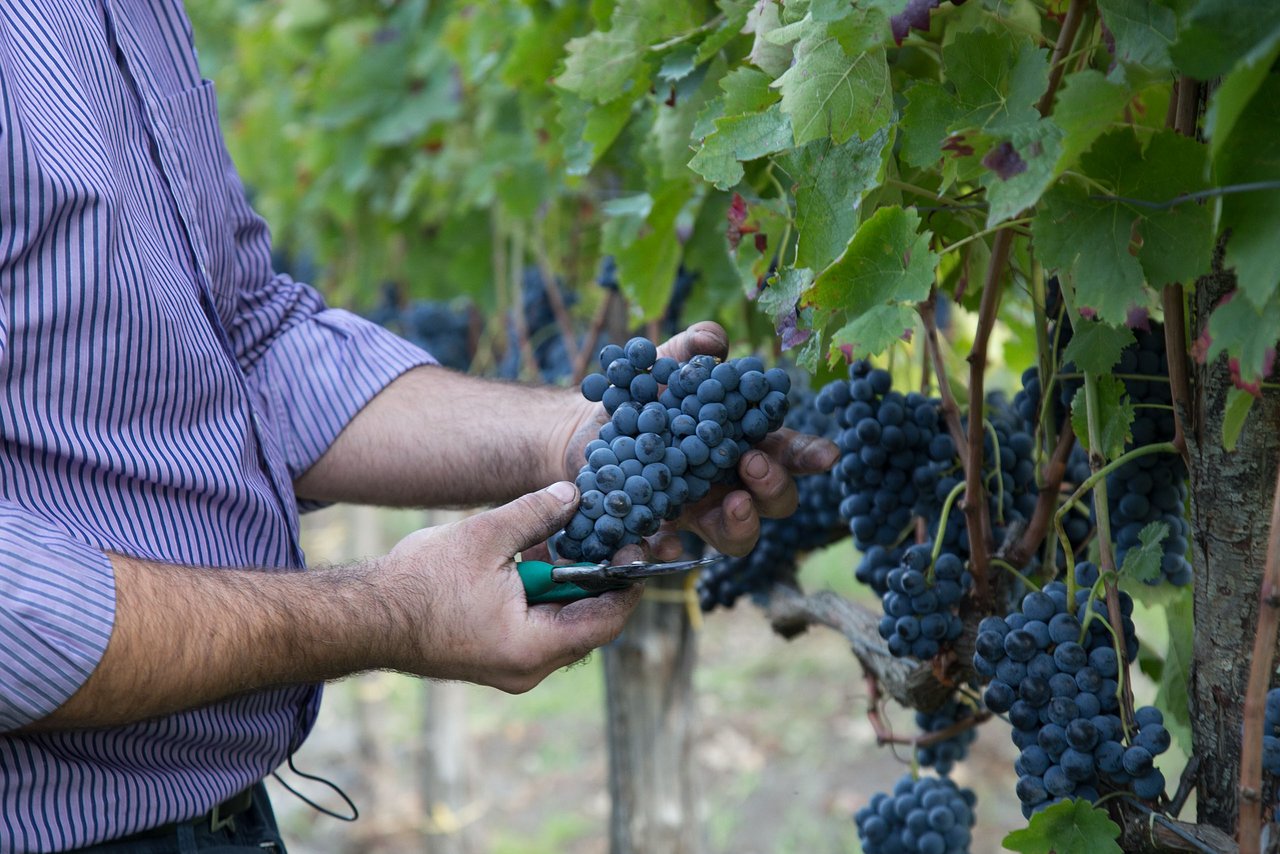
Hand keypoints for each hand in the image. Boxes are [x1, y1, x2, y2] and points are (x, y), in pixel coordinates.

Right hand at [378, 482, 640, 692]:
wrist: (365, 618)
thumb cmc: (419, 582)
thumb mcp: (485, 536)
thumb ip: (536, 514)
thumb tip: (574, 494)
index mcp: (532, 647)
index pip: (605, 621)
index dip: (628, 584)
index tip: (640, 549)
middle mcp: (527, 668)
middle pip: (587, 623)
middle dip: (600, 578)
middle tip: (615, 537)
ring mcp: (510, 667)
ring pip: (562, 624)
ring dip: (569, 583)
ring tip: (577, 538)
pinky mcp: (495, 657)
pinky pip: (537, 627)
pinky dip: (545, 596)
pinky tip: (540, 556)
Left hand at [557, 321, 840, 560]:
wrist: (584, 429)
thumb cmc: (640, 396)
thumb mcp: (662, 364)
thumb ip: (689, 348)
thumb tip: (713, 341)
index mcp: (744, 441)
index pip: (789, 452)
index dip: (811, 455)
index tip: (826, 455)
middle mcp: (730, 482)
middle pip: (775, 500)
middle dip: (775, 485)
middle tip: (753, 461)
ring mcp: (698, 512)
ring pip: (737, 536)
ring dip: (744, 522)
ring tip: (733, 501)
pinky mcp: (660, 529)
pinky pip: (673, 551)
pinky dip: (671, 548)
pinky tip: (664, 541)